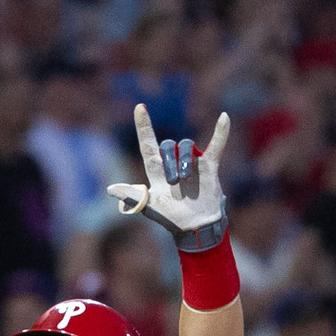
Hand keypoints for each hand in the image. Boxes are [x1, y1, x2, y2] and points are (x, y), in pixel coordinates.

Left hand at [106, 105, 231, 250]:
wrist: (194, 228)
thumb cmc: (170, 217)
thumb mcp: (148, 207)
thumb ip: (131, 196)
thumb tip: (110, 189)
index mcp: (156, 170)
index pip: (147, 144)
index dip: (143, 126)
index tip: (139, 107)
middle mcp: (172, 162)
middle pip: (166, 146)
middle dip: (169, 163)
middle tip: (173, 183)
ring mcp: (191, 162)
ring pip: (185, 146)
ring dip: (184, 160)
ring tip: (184, 179)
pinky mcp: (208, 166)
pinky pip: (216, 145)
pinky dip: (221, 133)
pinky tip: (225, 117)